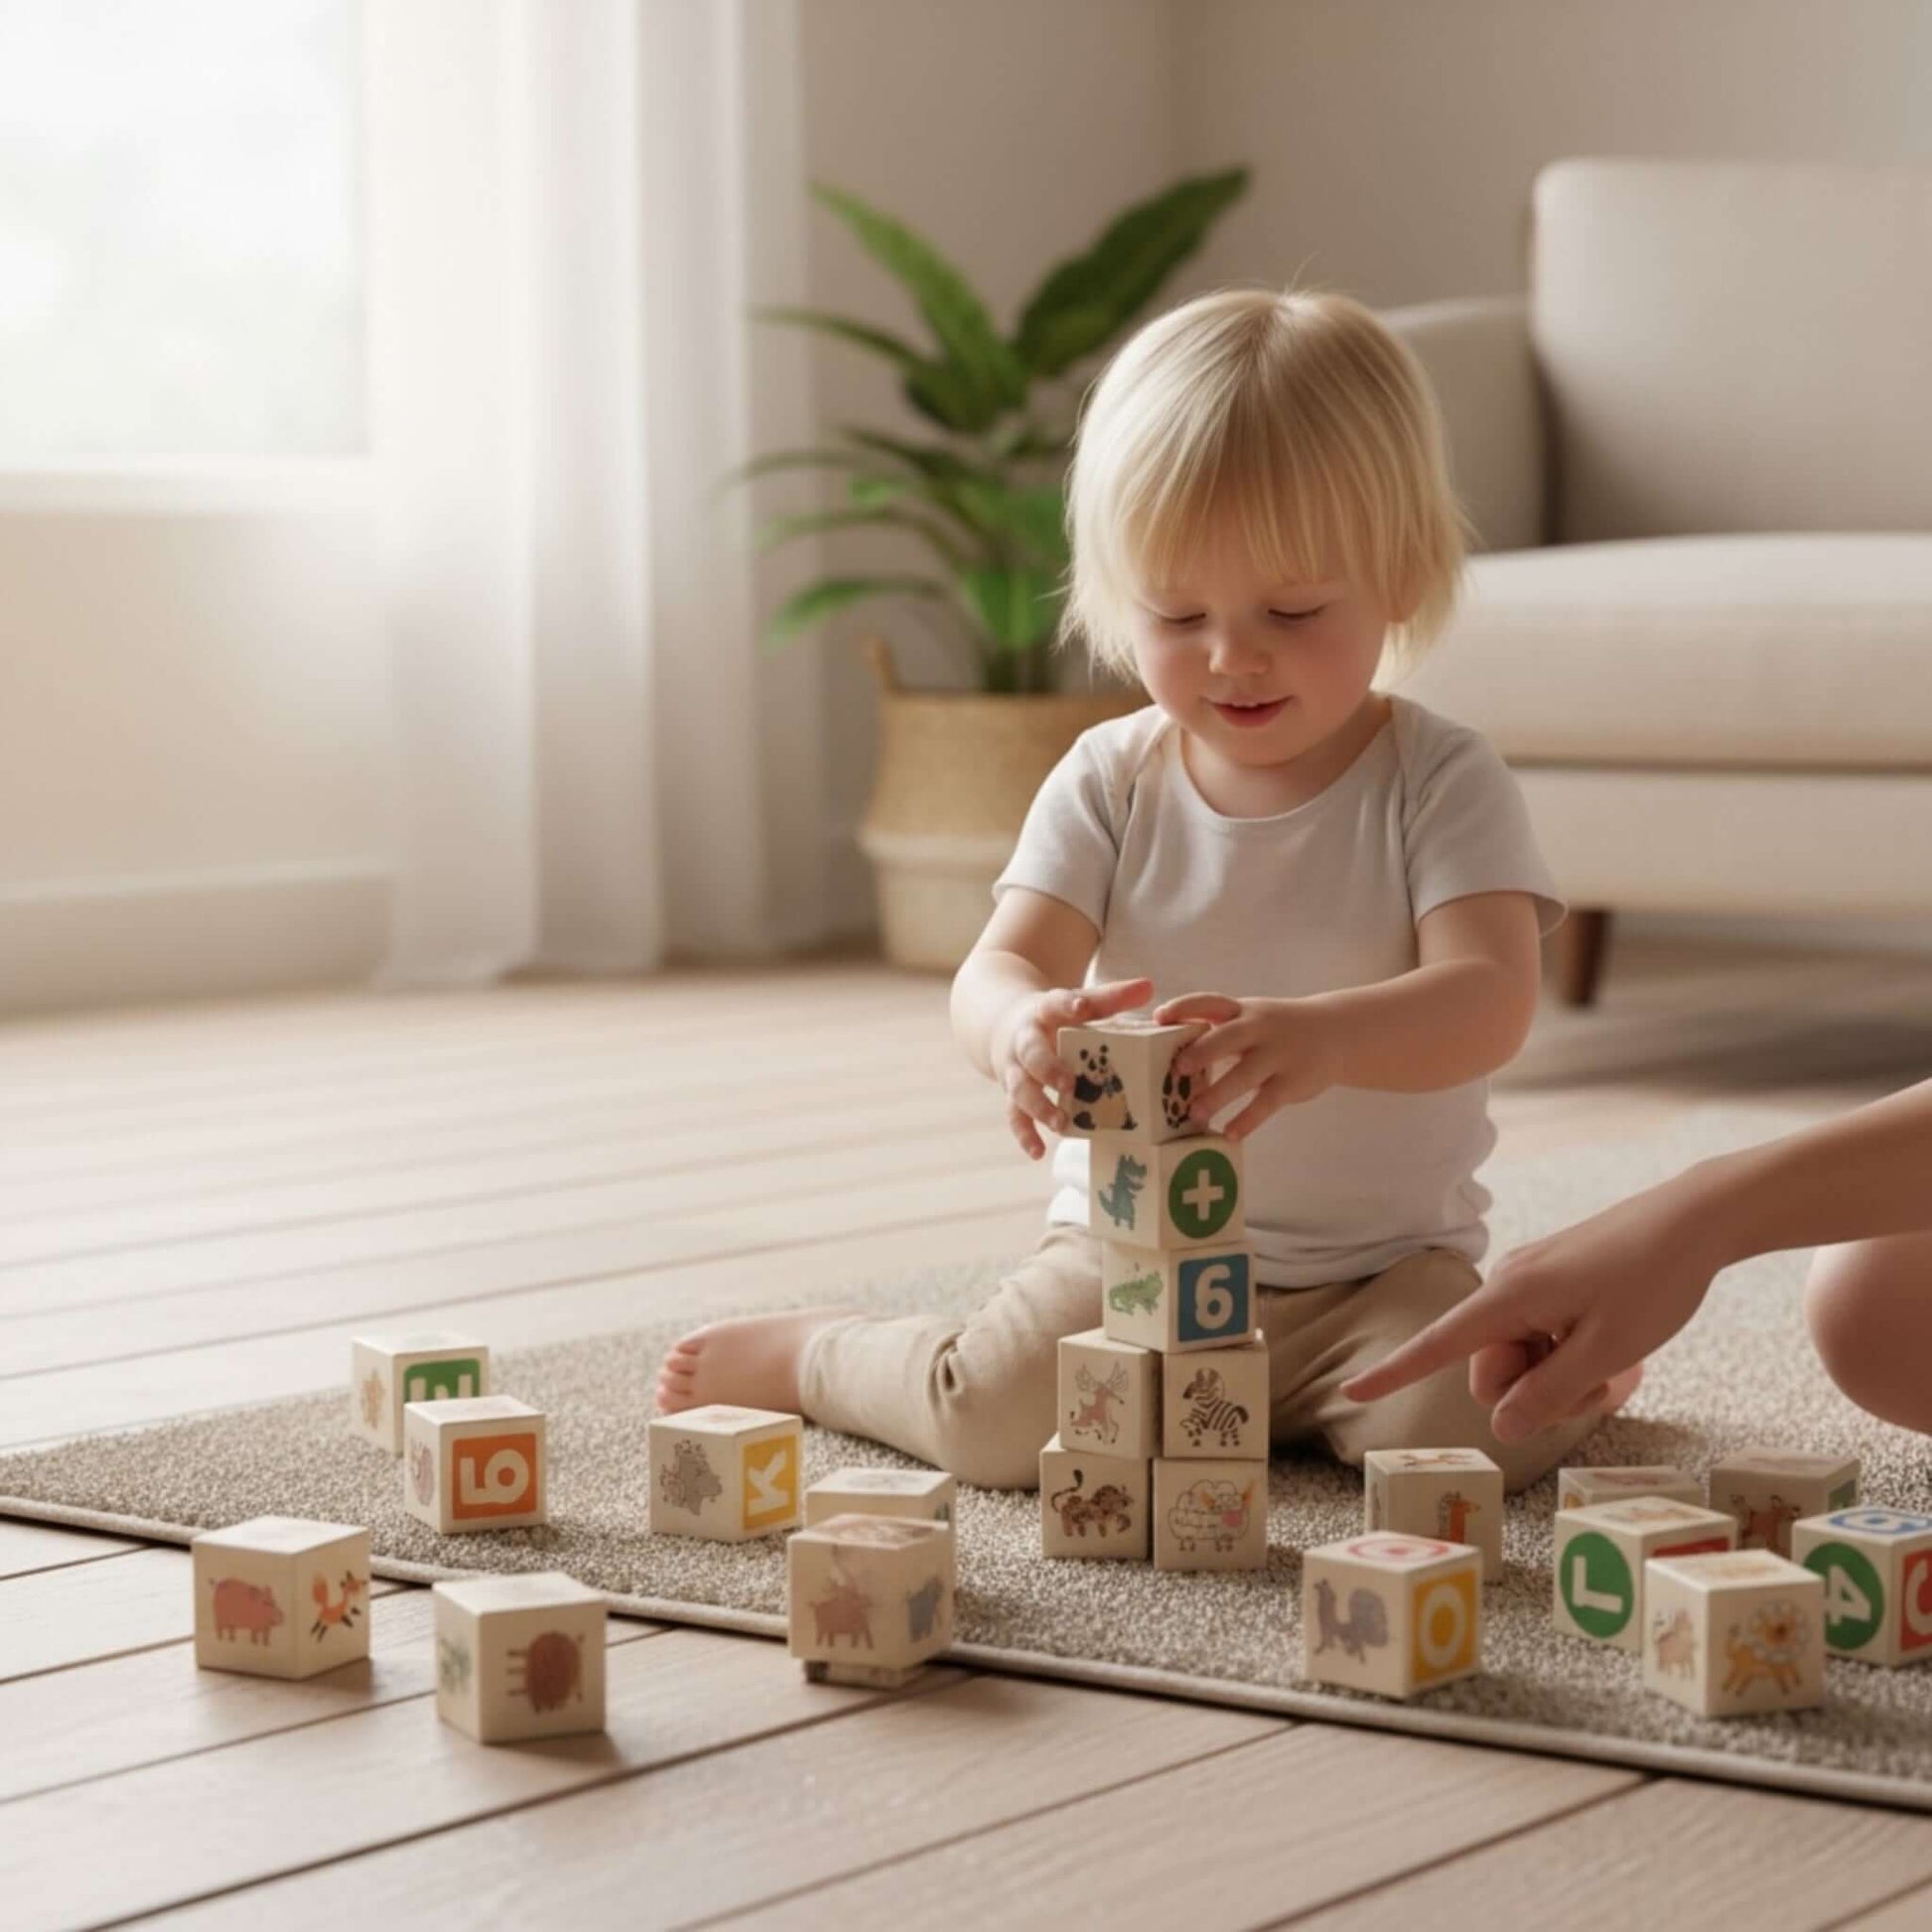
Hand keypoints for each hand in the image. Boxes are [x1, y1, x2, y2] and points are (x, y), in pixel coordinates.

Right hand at [992, 976, 1152, 1160]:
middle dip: (1048, 1068)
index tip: (1080, 1005)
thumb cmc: (1055, 1016)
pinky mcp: (1012, 1093)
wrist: (1005, 1025)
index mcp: (1044, 1012)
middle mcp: (1024, 1041)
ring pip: (1019, 1088)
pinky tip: (1039, 1152)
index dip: (1068, 1004)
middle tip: (1071, 1084)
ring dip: (1039, 1106)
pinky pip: (1014, 1115)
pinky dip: (1024, 1134)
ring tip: (1062, 1123)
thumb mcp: (1077, 1002)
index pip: (1054, 1004)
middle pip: (1030, 1053)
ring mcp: (1015, 1069)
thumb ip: (1110, 998)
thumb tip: (1149, 986)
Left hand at [1153, 991, 1342, 1139]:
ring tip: (1195, 1115)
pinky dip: (1247, 1120)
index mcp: (1241, 1012)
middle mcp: (1259, 1028)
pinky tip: (1229, 1134)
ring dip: (1218, 1095)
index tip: (1159, 1017)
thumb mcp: (1250, 1021)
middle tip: (1177, 1070)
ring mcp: (1278, 1055)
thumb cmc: (1275, 1031)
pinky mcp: (1293, 1082)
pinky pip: (1266, 1103)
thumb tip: (1167, 1059)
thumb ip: (1217, 1035)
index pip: (1209, 1002)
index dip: (1184, 1007)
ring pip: (1245, 1075)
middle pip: (1227, 1037)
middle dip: (1202, 1052)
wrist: (1334, 1033)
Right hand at [1339, 1168, 1731, 1440]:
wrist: (1693, 1220)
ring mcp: (1529, 1283)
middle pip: (1490, 1369)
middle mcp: (1507, 1286)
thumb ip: (1548, 1395)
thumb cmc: (1653, 1284)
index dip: (1393, 1372)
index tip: (1351, 1390)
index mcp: (1509, 1298)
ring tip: (1614, 1368)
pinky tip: (1611, 1344)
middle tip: (1597, 1389)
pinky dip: (1567, 1355)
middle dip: (1533, 1394)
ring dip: (1558, 1378)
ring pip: (1520, 1358)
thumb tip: (1499, 1428)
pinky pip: (1539, 1336)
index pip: (1437, 1344)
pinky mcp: (1551, 1282)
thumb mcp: (1606, 1353)